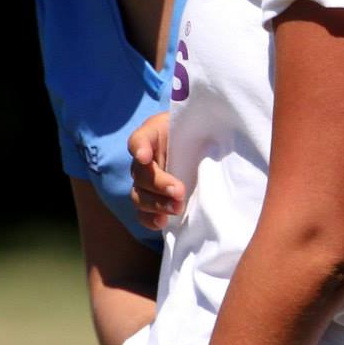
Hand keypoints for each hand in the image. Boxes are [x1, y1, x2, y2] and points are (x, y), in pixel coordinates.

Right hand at [128, 113, 186, 229]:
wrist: (204, 147)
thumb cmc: (195, 133)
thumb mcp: (191, 123)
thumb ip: (187, 122)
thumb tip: (168, 144)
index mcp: (151, 138)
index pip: (139, 140)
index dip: (140, 148)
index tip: (145, 157)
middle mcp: (145, 162)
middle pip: (141, 176)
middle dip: (159, 185)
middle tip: (179, 191)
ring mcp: (148, 185)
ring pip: (140, 197)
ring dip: (157, 205)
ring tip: (177, 207)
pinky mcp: (156, 202)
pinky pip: (143, 214)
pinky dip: (150, 220)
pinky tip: (162, 222)